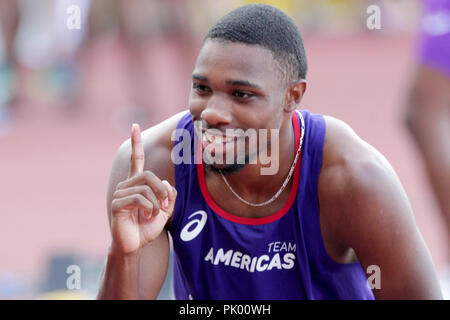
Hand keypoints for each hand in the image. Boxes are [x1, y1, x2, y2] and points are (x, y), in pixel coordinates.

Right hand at [110, 124, 176, 254]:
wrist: (134, 245)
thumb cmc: (147, 227)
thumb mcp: (165, 209)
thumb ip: (169, 194)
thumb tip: (165, 183)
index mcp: (136, 183)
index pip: (136, 159)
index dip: (136, 143)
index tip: (135, 126)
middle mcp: (126, 185)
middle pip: (149, 175)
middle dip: (162, 190)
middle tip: (165, 204)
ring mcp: (119, 193)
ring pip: (146, 188)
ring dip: (156, 203)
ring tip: (153, 214)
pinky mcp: (117, 204)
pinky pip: (139, 199)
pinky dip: (149, 208)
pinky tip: (146, 216)